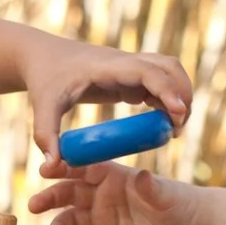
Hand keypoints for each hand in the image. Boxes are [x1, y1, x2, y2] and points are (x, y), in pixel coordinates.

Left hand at [21, 38, 191, 155]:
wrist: (43, 57)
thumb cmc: (44, 80)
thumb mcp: (43, 108)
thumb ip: (46, 136)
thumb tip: (51, 167)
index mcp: (107, 67)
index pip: (147, 71)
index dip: (167, 89)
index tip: (178, 113)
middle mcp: (124, 63)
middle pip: (169, 66)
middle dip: (182, 93)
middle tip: (178, 128)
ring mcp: (129, 67)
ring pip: (169, 71)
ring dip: (180, 96)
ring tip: (173, 129)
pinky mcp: (130, 76)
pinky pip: (159, 83)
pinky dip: (168, 100)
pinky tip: (164, 124)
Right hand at [27, 163, 206, 224]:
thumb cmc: (178, 203)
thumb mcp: (164, 195)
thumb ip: (150, 188)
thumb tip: (143, 176)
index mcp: (112, 177)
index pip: (82, 168)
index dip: (64, 167)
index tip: (45, 168)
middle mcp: (102, 197)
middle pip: (70, 195)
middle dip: (51, 198)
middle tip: (34, 205)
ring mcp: (103, 221)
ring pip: (73, 222)